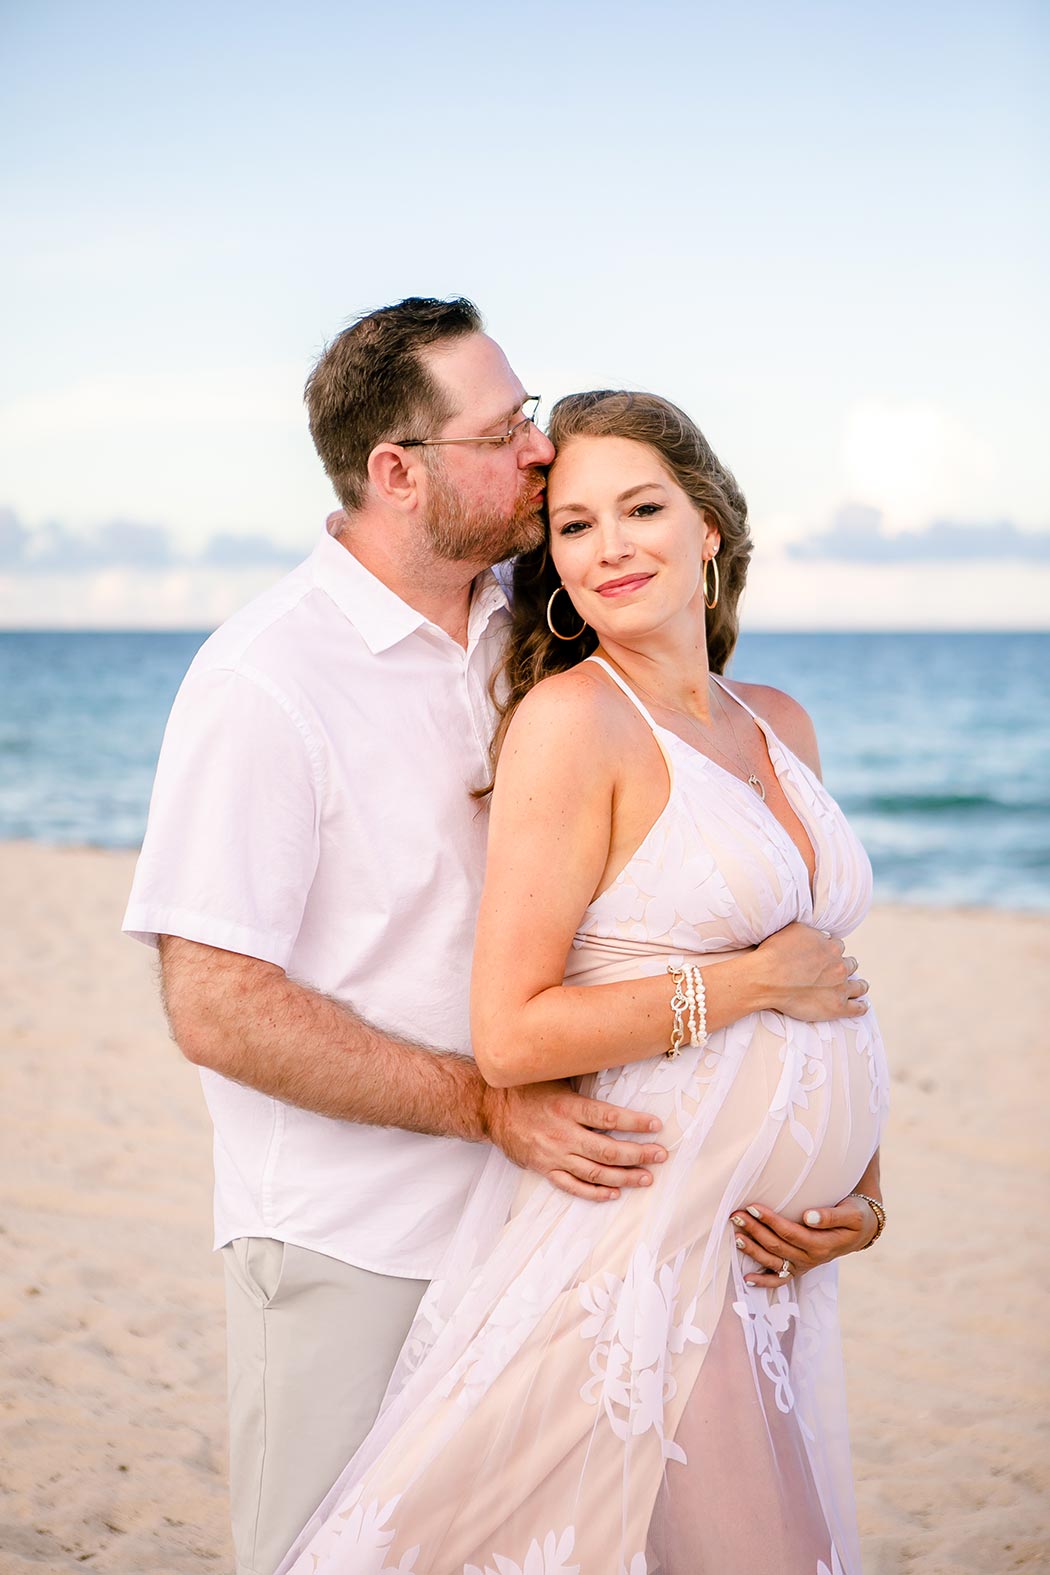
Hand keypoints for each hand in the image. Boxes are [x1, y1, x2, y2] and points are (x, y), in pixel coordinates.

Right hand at [482, 1080, 666, 1200]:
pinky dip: (594, 1192)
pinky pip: (572, 1186)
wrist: (489, 1108)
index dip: (636, 1123)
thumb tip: (614, 1061)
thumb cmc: (525, 1088)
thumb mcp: (554, 1075)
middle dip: (639, 1154)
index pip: (609, 1119)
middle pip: (608, 1150)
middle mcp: (562, 1133)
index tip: (656, 1126)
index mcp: (567, 1107)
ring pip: (595, 1172)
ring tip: (647, 1177)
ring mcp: (553, 1155)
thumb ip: (582, 1076)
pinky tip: (613, 1193)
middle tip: (660, 1155)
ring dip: (624, 1177)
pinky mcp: (544, 1168)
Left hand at [729, 1196, 878, 1287]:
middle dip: (755, 1230)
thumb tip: (808, 1217)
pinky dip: (764, 1282)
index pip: (791, 1233)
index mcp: (823, 1245)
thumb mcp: (851, 1214)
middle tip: (737, 1215)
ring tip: (736, 1235)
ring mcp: (804, 1265)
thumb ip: (831, 1216)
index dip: (771, 1221)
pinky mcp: (800, 1267)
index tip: (753, 1206)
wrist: (862, 1231)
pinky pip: (780, 1279)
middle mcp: (811, 1259)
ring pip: (774, 1261)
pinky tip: (747, 1279)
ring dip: (753, 1250)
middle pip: (778, 1246)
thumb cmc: (855, 1217)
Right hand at [751, 922, 868, 1022]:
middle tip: (837, 970)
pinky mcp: (837, 1007)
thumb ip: (813, 933)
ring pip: (859, 986)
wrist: (766, 979)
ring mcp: (840, 988)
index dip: (831, 950)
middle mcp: (840, 966)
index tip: (825, 955)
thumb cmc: (775, 953)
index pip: (838, 946)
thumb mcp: (795, 930)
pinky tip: (863, 1005)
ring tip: (860, 986)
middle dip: (844, 966)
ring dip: (859, 985)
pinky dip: (861, 1006)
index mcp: (832, 947)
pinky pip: (857, 1008)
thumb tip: (821, 936)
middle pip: (850, 964)